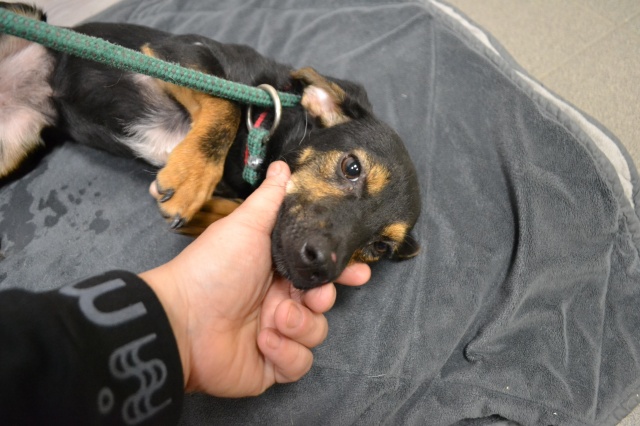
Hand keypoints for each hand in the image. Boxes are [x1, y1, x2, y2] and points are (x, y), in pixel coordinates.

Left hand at [140, 161, 370, 396]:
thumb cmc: (213, 267)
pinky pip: (299, 364)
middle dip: (323, 299)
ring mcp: (276, 335)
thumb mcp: (246, 226)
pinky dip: (285, 353)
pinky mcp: (271, 365)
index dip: (341, 271)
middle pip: (323, 303)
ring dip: (299, 325)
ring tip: (274, 319)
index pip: (319, 270)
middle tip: (313, 296)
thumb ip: (271, 198)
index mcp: (277, 270)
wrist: (181, 320)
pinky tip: (263, 342)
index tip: (358, 271)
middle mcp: (280, 302)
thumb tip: (284, 165)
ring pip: (316, 333)